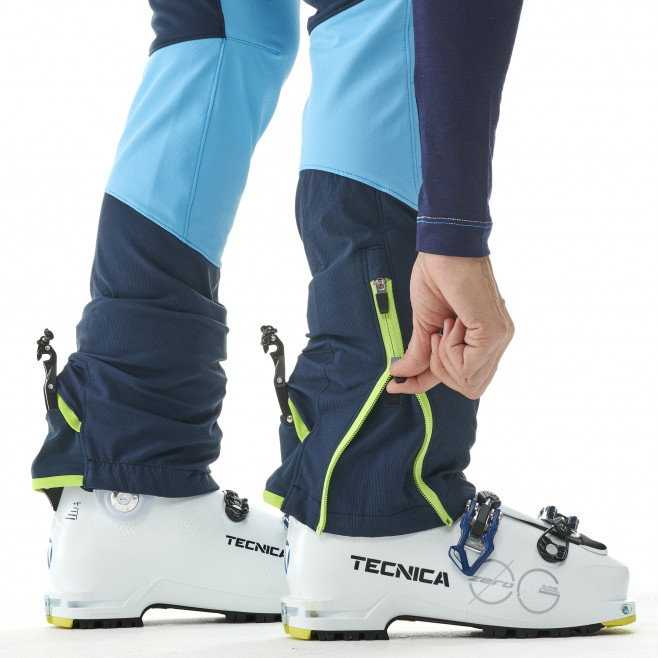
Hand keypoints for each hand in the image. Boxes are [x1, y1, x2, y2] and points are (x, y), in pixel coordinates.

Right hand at [387, 253, 513, 398]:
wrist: (444, 249)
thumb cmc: (438, 276)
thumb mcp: (423, 322)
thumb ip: (419, 352)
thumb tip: (400, 373)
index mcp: (482, 339)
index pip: (460, 377)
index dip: (424, 385)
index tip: (395, 385)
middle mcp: (496, 342)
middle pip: (470, 388)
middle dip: (441, 371)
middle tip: (434, 338)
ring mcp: (499, 338)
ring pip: (469, 381)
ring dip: (444, 359)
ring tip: (442, 328)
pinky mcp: (494, 333)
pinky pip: (466, 366)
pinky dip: (449, 350)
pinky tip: (450, 323)